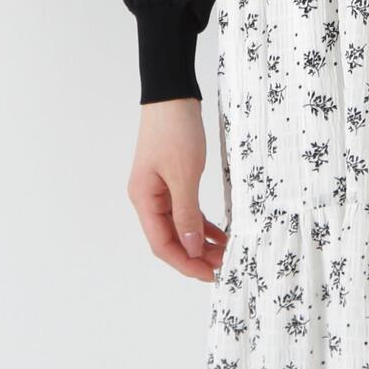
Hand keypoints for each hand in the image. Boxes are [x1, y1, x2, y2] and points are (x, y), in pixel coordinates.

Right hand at [127, 98, 227, 282]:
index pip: (162, 243)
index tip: (208, 274)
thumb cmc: (176, 131)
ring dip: (199, 240)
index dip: (184, 262)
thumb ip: (186, 213)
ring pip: (179, 224)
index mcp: (144, 200)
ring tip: (224, 253)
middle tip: (222, 266)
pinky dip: (200, 221)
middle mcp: (148, 198)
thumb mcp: (184, 174)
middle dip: (194, 254)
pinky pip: (186, 208)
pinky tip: (217, 232)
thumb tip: (191, 248)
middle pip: (170, 237)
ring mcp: (159, 188)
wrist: (173, 94)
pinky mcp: (172, 178)